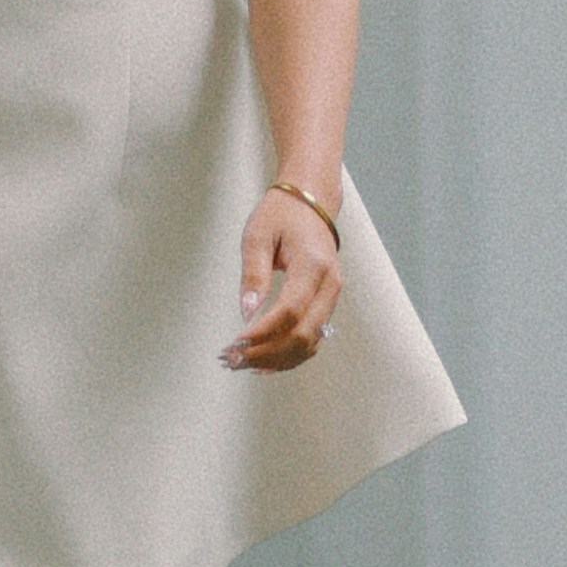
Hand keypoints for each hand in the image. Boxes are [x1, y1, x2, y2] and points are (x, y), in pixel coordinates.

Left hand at [227, 179, 341, 376]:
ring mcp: (332, 297)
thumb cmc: (281, 215)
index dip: (264, 332)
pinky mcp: (327, 304)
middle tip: (234, 359)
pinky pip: (312, 339)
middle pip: (303, 334)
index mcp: (312, 264)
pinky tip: (265, 361)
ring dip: (277, 359)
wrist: (310, 203)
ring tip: (244, 364)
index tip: (236, 342)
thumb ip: (253, 274)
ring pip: (310, 343)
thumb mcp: (258, 235)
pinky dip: (290, 355)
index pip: (290, 310)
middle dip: (268, 352)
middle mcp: (329, 285)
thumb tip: (247, 313)